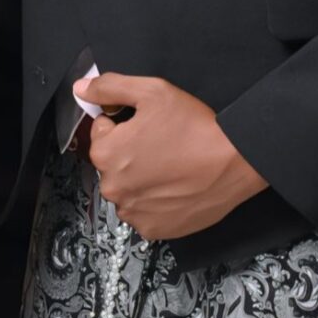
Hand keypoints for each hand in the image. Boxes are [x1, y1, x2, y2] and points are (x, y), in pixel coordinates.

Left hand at [85, 74, 266, 240]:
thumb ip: (110, 88)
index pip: (101, 133)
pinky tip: (174, 187)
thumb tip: (81, 89)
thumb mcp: (152, 92)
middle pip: (112, 163)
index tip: (147, 126)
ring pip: (127, 189)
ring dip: (141, 179)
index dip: (123, 125)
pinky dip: (154, 202)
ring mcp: (133, 212)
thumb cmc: (195, 127)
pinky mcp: (153, 229)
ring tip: (170, 166)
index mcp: (106, 153)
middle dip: (130, 153)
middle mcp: (113, 187)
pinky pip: (143, 212)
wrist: (235, 162)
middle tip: (162, 144)